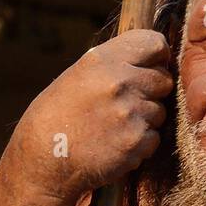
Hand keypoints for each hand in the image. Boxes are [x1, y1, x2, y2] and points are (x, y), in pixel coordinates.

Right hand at [4, 29, 172, 204]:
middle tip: (127, 105)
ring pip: (160, 112)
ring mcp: (130, 112)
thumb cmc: (54, 119)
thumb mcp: (77, 77)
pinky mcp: (136, 141)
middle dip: (152, 92)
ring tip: (114, 128)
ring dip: (145, 121)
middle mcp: (119, 82)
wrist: (42, 162)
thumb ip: (111, 66)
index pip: (153, 43)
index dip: (158, 56)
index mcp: (101, 60)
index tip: (155, 65)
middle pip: (164, 80)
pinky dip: (140, 145)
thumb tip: (147, 63)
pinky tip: (115, 146)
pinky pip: (154, 139)